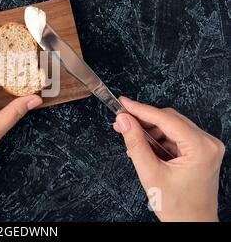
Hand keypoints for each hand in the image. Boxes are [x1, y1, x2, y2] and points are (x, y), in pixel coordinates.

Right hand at [113, 97, 224, 221]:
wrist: (192, 225)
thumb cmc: (178, 207)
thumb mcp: (150, 174)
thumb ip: (135, 144)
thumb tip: (124, 120)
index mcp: (200, 147)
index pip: (165, 119)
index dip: (140, 110)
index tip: (123, 103)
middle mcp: (207, 143)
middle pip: (169, 119)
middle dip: (143, 121)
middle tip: (121, 122)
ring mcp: (206, 147)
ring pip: (171, 126)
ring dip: (149, 131)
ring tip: (132, 143)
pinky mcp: (200, 151)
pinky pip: (175, 136)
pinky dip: (158, 140)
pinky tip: (145, 149)